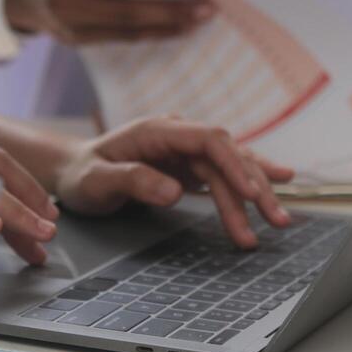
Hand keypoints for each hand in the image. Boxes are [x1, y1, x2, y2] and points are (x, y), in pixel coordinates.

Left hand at [52, 118, 294, 249]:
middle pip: (227, 156)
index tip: (251, 192)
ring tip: (280, 221)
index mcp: (157, 130)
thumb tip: (173, 192)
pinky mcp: (188, 166)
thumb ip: (133, 182)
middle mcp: (177, 135)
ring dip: (256, 194)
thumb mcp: (96, 181)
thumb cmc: (80, 175)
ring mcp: (185, 150)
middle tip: (275, 221)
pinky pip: (225, 173)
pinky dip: (250, 181)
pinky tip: (279, 183)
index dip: (233, 164)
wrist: (71, 171)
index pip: (208, 140)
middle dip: (254, 189)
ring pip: (231, 167)